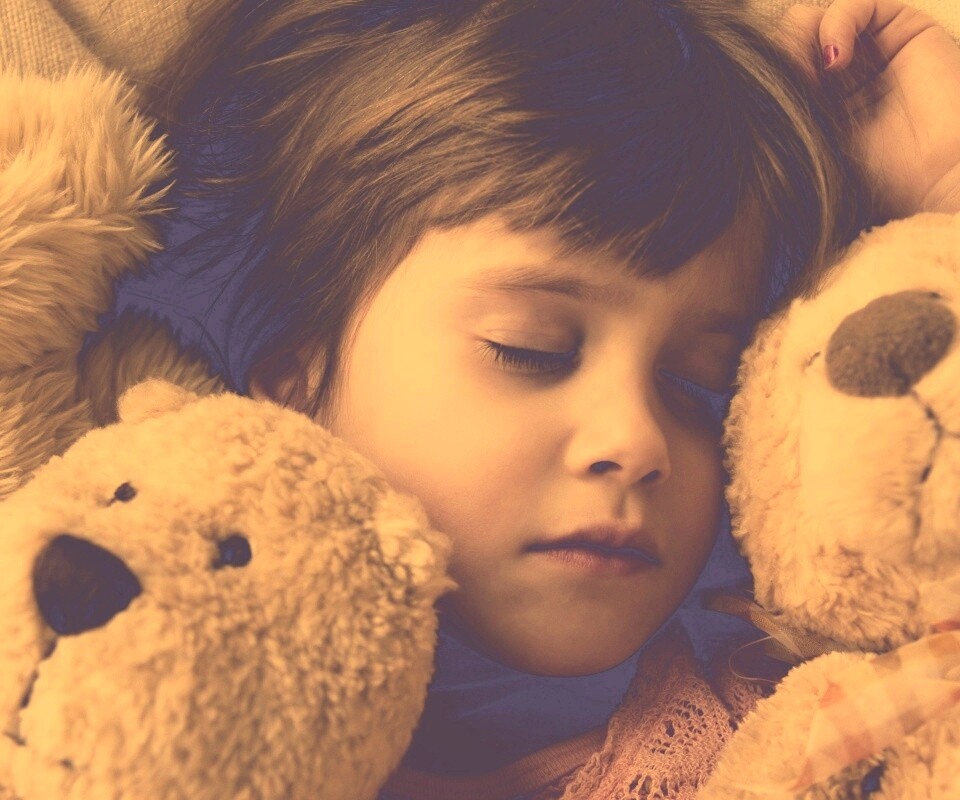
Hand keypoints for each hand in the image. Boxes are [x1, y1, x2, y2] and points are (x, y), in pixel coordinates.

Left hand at [779, 1, 959, 218]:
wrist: (935, 180)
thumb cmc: (874, 179)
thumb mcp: (810, 145)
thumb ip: (782, 113)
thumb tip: (736, 88)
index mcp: (818, 104)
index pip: (779, 68)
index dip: (766, 74)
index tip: (759, 99)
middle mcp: (844, 75)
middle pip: (795, 40)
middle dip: (782, 56)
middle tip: (781, 84)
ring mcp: (873, 50)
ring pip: (819, 20)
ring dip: (805, 42)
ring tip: (810, 78)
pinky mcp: (903, 29)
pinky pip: (857, 5)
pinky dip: (836, 25)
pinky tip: (834, 60)